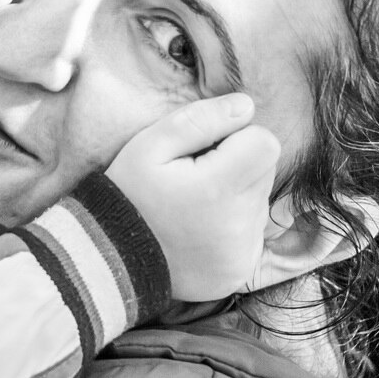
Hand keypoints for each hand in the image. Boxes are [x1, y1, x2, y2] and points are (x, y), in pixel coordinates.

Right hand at [104, 93, 279, 302]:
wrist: (113, 258)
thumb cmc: (129, 194)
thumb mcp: (150, 145)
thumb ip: (200, 120)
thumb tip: (246, 105)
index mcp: (219, 187)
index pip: (265, 144)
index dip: (238, 137)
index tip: (206, 149)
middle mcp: (239, 224)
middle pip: (265, 171)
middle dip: (237, 163)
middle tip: (196, 175)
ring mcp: (243, 252)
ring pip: (259, 200)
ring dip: (235, 194)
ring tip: (194, 204)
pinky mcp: (240, 271)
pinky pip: (252, 234)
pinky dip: (232, 225)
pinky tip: (199, 228)